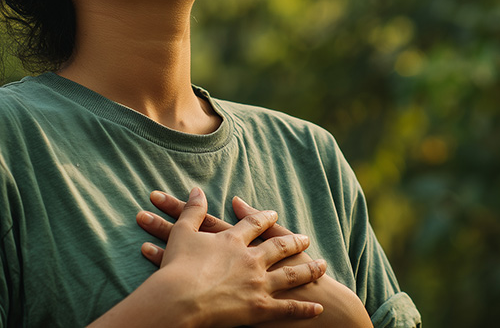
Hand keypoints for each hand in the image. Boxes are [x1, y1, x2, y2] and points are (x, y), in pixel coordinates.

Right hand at [149, 187, 326, 326]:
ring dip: (308, 271)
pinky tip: (318, 307)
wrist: (178, 300)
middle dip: (294, 242)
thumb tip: (197, 189)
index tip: (274, 214)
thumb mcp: (182, 232)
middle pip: (279, 248)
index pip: (254, 225)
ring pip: (291, 275)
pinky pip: (288, 308)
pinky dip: (304, 308)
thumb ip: (192, 210)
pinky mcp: (260, 309)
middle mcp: (252, 260)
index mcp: (234, 241)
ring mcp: (259, 284)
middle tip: (305, 238)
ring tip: (323, 267)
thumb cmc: (176, 267)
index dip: (265, 218)